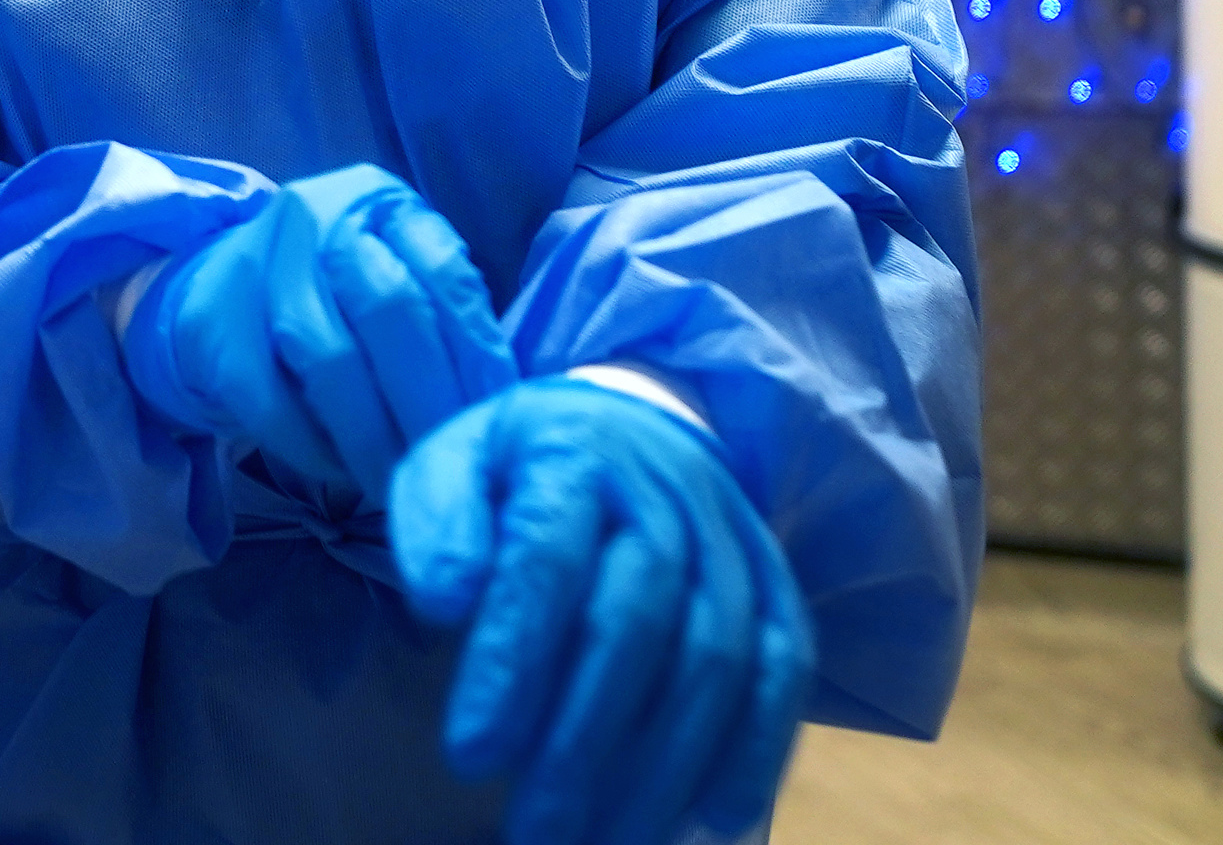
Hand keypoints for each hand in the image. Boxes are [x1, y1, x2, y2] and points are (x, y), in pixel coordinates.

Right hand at [121, 165, 515, 499]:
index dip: (478, 352)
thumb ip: (444, 314)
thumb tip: (505, 399)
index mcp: (379, 200)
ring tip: (401, 483)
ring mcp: (257, 266)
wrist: (221, 284)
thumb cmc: (336, 293)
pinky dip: (314, 447)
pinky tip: (343, 472)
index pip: (444, 271)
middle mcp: (316, 216)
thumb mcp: (394, 272)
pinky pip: (271, 401)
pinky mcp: (214, 325)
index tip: (496, 418)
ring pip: (330, 359)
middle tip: (451, 462)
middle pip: (389, 309)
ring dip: (373, 436)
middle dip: (429, 400)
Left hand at [391, 379, 813, 844]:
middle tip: (535, 831)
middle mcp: (666, 492)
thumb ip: (437, 527)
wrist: (626, 421)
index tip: (469, 757)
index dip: (513, 662)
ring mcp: (733, 539)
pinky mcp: (777, 585)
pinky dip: (757, 748)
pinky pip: (785, 669)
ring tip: (605, 844)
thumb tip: (445, 603)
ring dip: (665, 765)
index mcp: (573, 452)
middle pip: (638, 620)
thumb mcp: (449, 468)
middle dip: (585, 740)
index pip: (547, 560)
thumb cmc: (517, 469)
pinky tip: (714, 820)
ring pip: (718, 656)